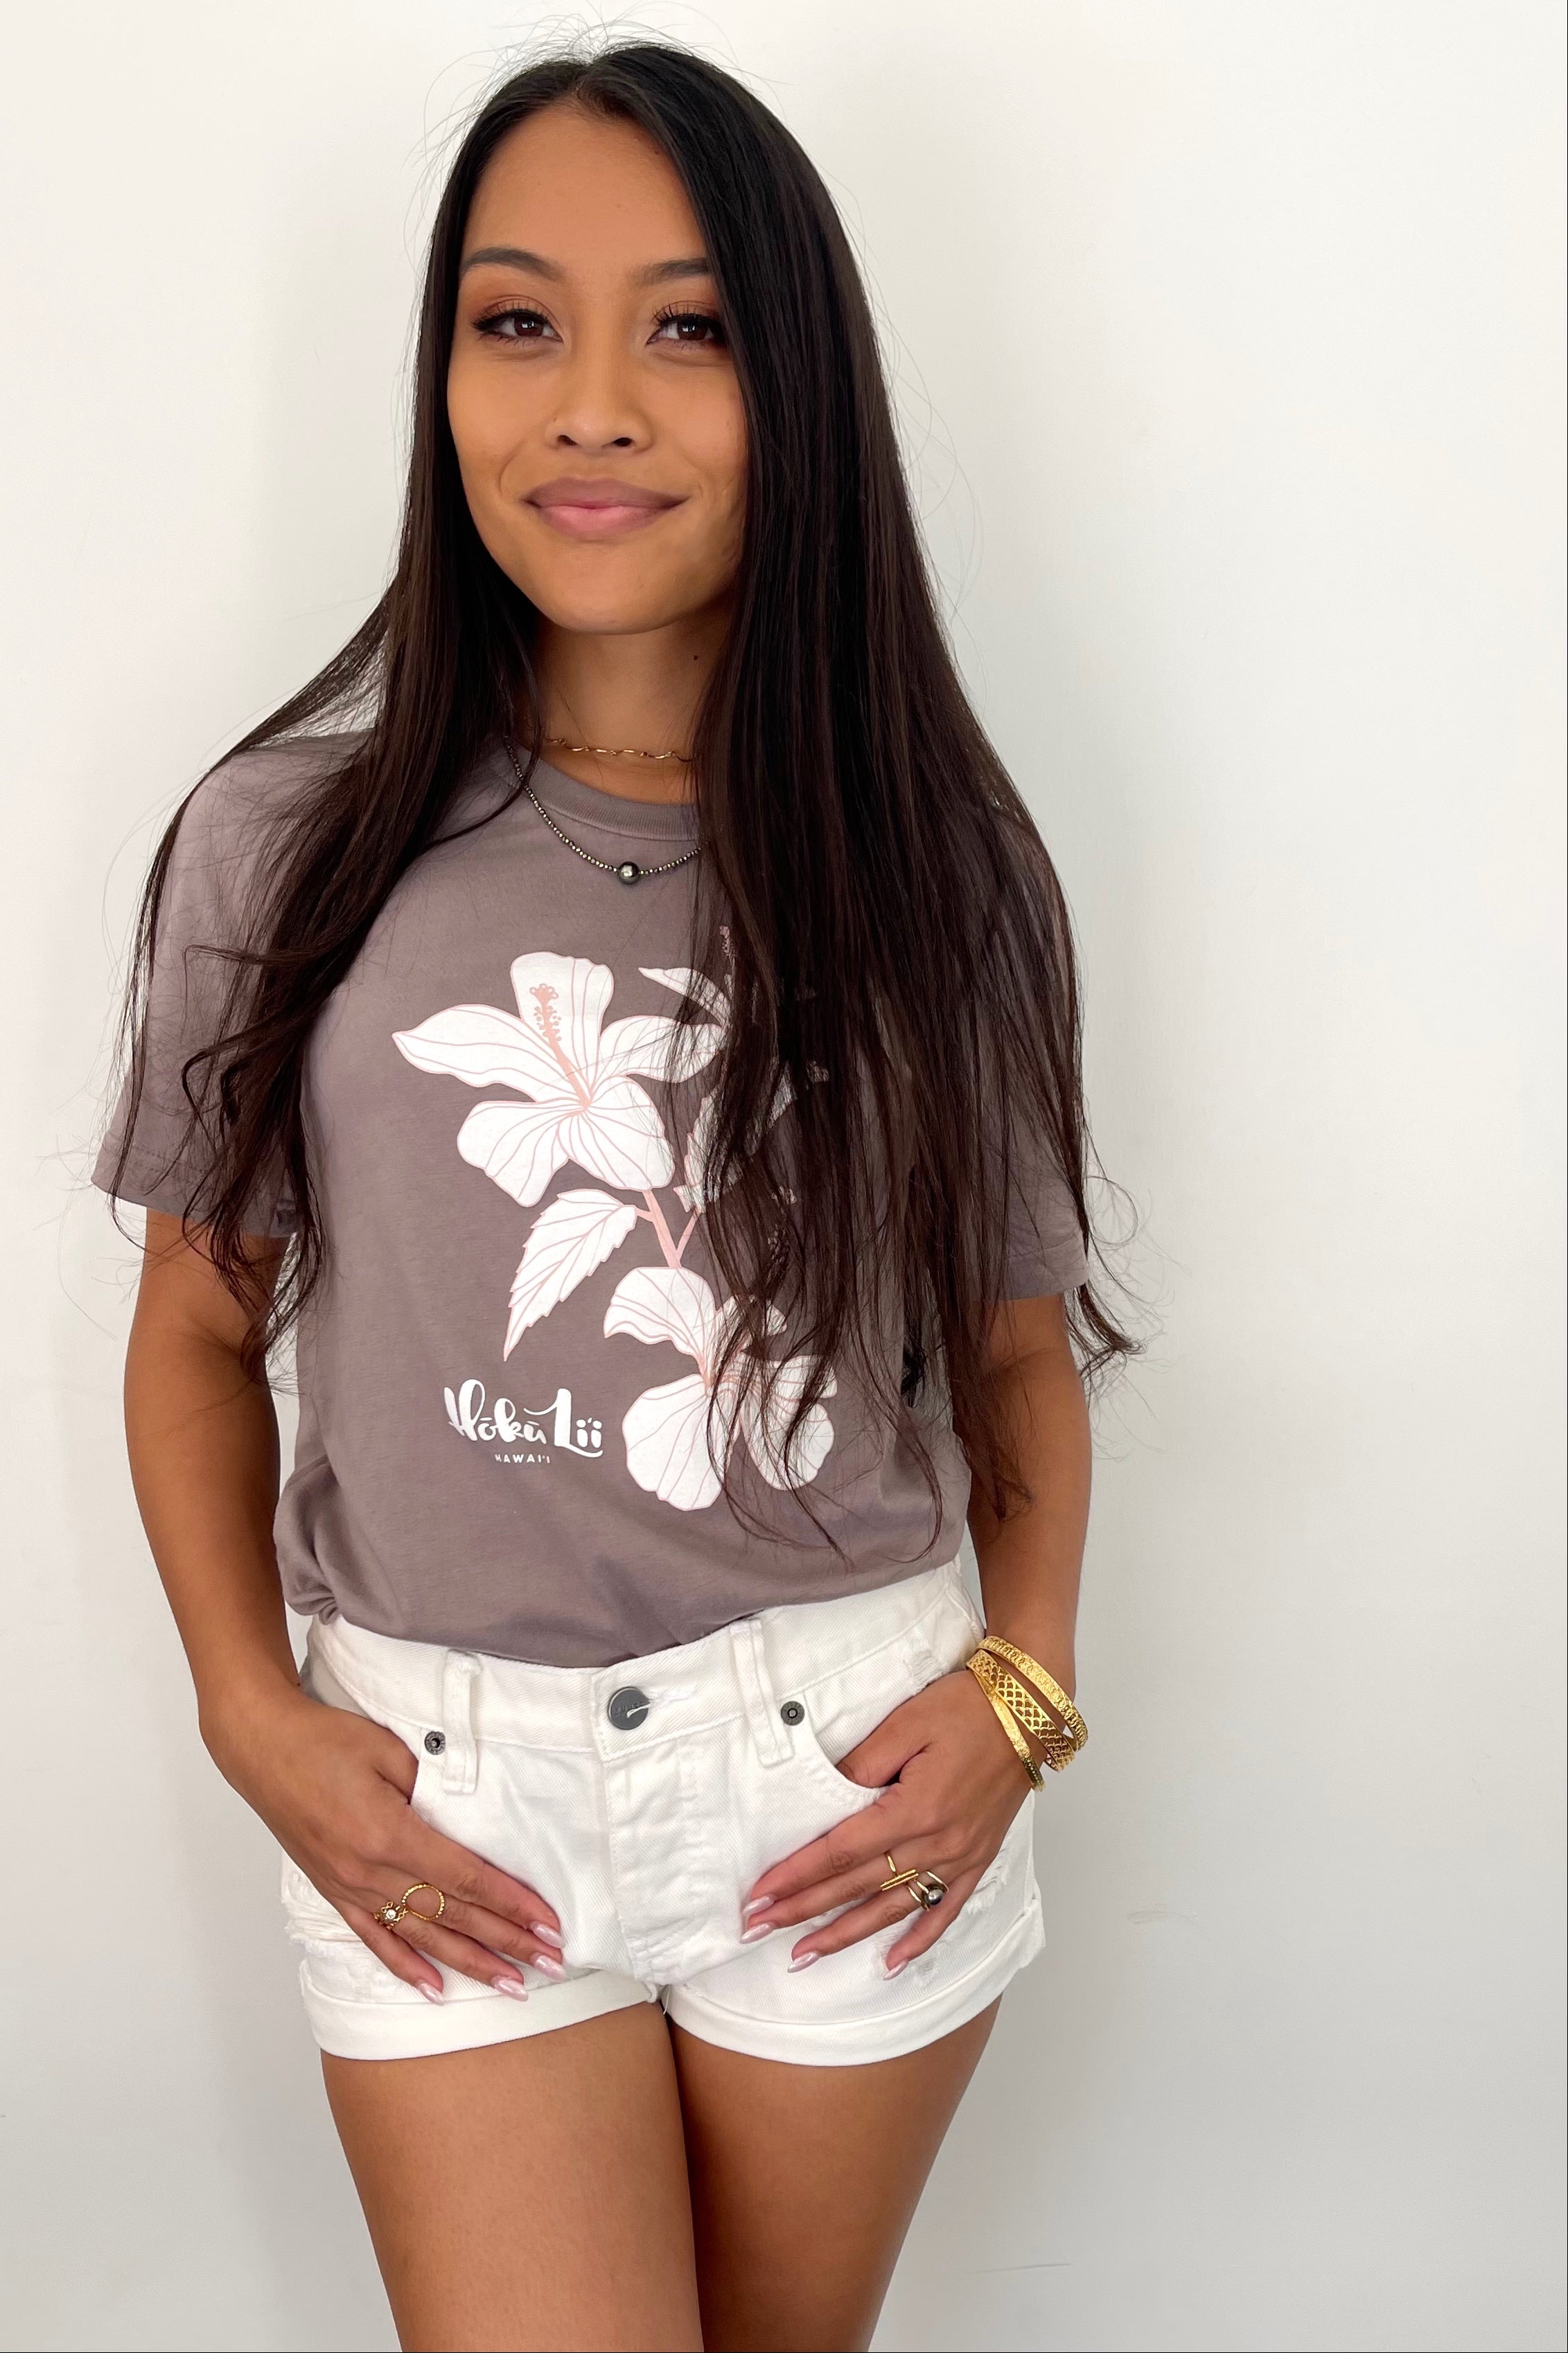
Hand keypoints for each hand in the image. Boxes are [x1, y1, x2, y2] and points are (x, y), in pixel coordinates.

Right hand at [204, 1676, 562, 2002]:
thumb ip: (433, 1785)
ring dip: (469, 1963)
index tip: (548, 1924)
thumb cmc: (325, 1739)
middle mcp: (371, 1871)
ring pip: (421, 1937)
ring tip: (511, 1986)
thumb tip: (471, 1816)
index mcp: (389, 1833)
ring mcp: (350, 1887)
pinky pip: (375, 1939)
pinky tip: (434, 1989)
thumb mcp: (388, 1750)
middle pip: (452, 1915)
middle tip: (553, 1964)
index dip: (512, 1904)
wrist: (262, 1747)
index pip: (466, 1878)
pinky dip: (405, 1967)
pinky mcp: (334, 1890)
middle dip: (507, 1941)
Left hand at [740, 1665, 1036, 1974]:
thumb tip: (824, 1800)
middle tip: (758, 1929)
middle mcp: (937, 1844)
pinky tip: (892, 1964)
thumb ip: (861, 1766)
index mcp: (914, 1810)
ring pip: (893, 1909)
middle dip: (803, 1911)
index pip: (839, 1853)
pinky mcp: (978, 1859)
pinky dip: (919, 1941)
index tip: (759, 1895)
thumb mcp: (904, 1725)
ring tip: (804, 1956)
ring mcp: (960, 1858)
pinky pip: (945, 1911)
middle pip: (856, 1886)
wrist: (1027, 1711)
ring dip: (845, 1936)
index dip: (795, 1876)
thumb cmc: (965, 1708)